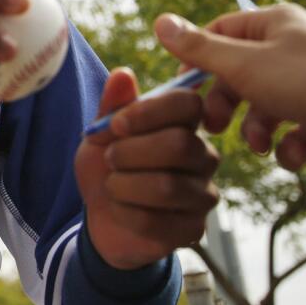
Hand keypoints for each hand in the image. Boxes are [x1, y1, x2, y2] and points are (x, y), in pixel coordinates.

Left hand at [76, 68, 220, 269]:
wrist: (103, 218)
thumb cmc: (109, 167)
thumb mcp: (102, 134)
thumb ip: (112, 107)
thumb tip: (122, 74)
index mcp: (185, 125)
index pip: (189, 104)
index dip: (149, 111)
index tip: (116, 124)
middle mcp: (203, 156)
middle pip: (179, 145)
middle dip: (130, 152)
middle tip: (110, 158)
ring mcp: (203, 194)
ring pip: (167, 186)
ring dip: (123, 185)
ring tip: (112, 185)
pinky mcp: (193, 229)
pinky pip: (157, 222)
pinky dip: (124, 214)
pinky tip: (119, 210)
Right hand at [153, 5, 305, 170]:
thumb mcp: (245, 65)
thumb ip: (200, 49)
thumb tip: (161, 22)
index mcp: (274, 25)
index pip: (220, 33)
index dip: (198, 60)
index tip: (183, 89)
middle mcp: (292, 49)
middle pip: (239, 74)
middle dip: (226, 103)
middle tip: (213, 125)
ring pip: (265, 107)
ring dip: (257, 130)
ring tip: (260, 145)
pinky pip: (295, 131)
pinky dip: (291, 145)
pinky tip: (297, 152)